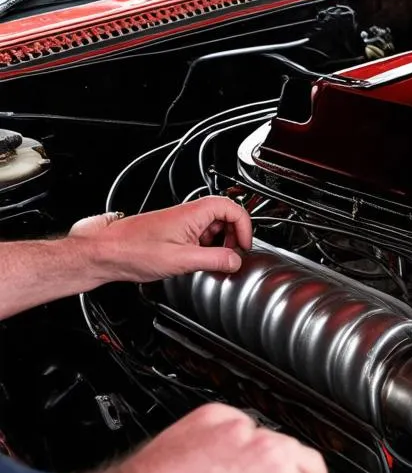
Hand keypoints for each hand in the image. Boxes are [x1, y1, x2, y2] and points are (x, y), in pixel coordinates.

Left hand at [68, 197, 252, 283]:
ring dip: (221, 244)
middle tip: (233, 255)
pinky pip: (200, 237)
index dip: (244, 227)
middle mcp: (188, 214)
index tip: (244, 245)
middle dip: (234, 237)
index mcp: (193, 214)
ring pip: (213, 227)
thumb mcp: (181, 259)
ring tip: (217, 262)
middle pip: (225, 217)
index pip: (232, 209)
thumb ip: (214, 260)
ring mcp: (181, 223)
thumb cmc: (133, 251)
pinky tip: (200, 263)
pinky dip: (207, 249)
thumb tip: (235, 261)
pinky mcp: (174, 234)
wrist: (105, 253)